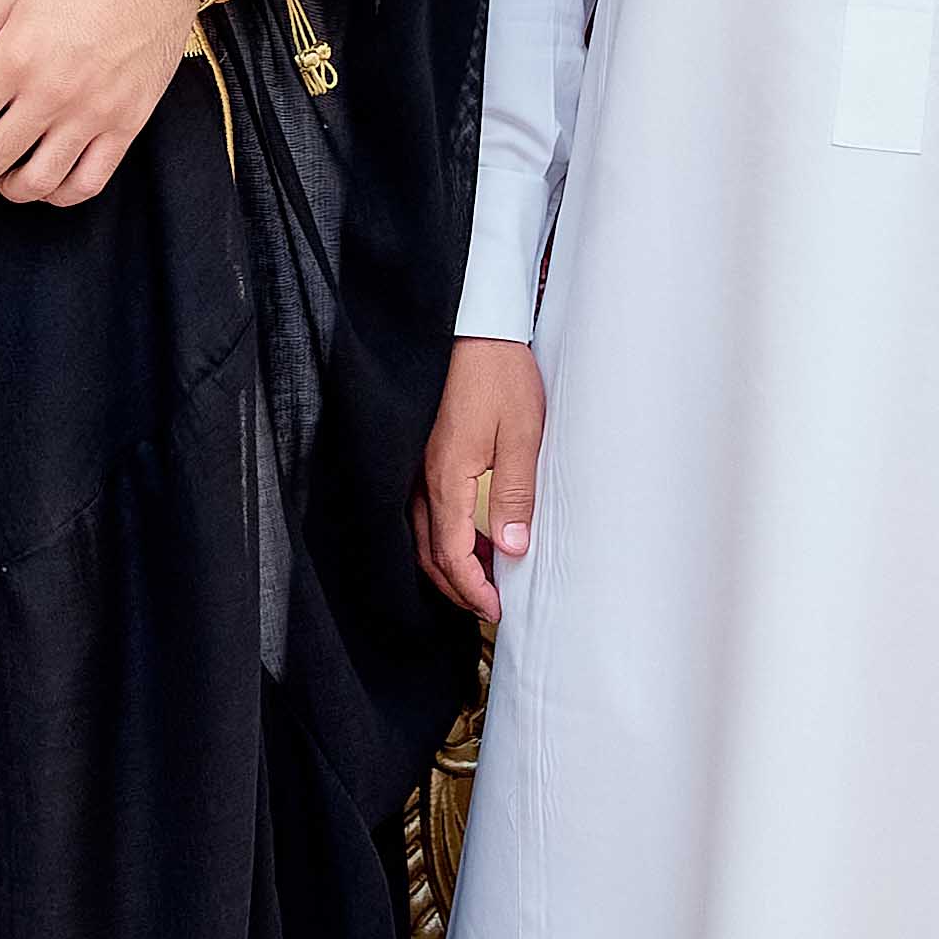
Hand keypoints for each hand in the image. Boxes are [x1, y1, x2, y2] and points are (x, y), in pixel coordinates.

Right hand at [421, 339, 545, 623]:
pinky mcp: (423, 455)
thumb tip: (513, 550)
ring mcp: (418, 467)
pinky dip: (445, 538)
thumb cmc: (499, 376)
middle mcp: (422, 479)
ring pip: (423, 536)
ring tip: (487, 578)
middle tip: (491, 606)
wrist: (474, 329)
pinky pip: (424, 513)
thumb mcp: (520, 436)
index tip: (498, 609)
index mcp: (446, 479)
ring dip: (450, 565)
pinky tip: (475, 537)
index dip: (473, 590)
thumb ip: (514, 495)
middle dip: (458, 588)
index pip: (451, 555)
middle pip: (430, 554)